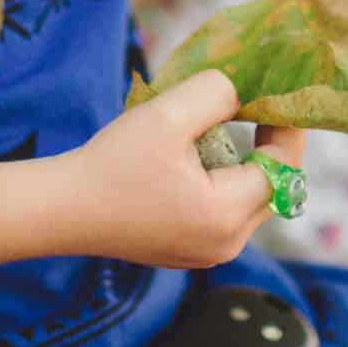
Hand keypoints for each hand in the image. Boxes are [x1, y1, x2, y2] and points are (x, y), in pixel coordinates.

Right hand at [48, 70, 297, 267]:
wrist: (61, 209)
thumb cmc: (111, 163)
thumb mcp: (165, 116)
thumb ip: (214, 94)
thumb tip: (240, 93)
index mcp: (227, 214)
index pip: (282, 168)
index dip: (286, 129)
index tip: (280, 94)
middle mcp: (226, 243)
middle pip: (270, 189)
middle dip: (265, 147)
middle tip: (248, 107)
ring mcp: (207, 253)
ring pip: (246, 202)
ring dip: (240, 165)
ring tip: (209, 132)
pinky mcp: (187, 252)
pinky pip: (222, 214)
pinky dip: (218, 184)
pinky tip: (188, 162)